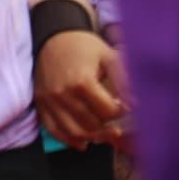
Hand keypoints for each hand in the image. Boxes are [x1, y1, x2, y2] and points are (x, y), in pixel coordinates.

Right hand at [33, 27, 127, 148]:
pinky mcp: (40, 104)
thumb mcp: (109, 57)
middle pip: (91, 124)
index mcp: (81, 81)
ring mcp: (49, 101)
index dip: (121, 112)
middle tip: (118, 122)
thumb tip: (137, 104)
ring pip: (74, 132)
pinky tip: (84, 142)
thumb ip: (124, 81)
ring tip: (105, 134)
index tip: (125, 107)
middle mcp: (62, 94)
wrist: (52, 37)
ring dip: (93, 137)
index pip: (108, 111)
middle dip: (108, 126)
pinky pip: (54, 130)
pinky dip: (69, 140)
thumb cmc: (84, 47)